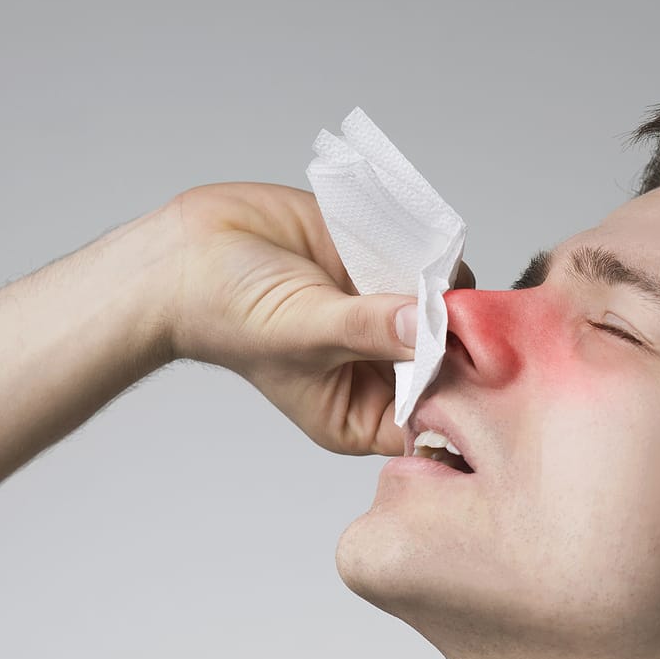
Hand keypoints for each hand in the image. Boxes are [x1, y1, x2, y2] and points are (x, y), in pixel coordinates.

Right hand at [158, 182, 474, 456]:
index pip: (431, 415)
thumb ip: (368, 329)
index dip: (458, 392)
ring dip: (447, 286)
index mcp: (360, 412)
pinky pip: (427, 261)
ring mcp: (384, 315)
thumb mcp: (304, 332)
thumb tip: (429, 323)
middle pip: (449, 360)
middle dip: (459, 335)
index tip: (469, 357)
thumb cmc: (227, 313)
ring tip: (433, 270)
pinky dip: (433, 252)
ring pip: (445, 306)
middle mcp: (379, 368)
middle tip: (456, 304)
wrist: (190, 251)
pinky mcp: (381, 265)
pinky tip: (426, 243)